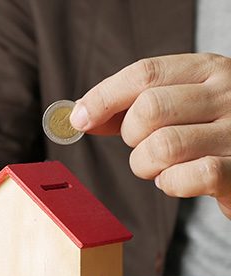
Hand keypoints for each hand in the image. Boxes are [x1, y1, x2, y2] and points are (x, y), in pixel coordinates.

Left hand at [70, 53, 230, 218]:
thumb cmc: (207, 131)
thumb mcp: (179, 105)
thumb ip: (131, 107)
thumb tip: (81, 114)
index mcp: (208, 70)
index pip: (145, 73)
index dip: (103, 97)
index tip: (79, 119)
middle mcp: (227, 94)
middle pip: (148, 110)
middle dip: (130, 136)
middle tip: (142, 145)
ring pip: (161, 147)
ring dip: (145, 165)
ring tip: (159, 166)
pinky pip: (184, 178)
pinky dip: (169, 184)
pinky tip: (177, 180)